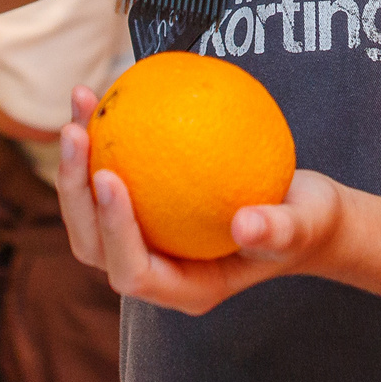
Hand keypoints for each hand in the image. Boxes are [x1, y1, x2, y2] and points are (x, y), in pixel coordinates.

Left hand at [55, 86, 345, 314]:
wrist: (302, 211)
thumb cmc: (305, 223)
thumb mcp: (304, 225)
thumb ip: (278, 229)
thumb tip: (245, 224)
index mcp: (186, 288)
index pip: (134, 273)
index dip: (114, 233)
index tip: (111, 177)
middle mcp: (156, 270)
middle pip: (94, 245)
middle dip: (75, 193)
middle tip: (78, 133)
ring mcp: (145, 240)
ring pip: (91, 210)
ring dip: (75, 159)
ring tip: (81, 101)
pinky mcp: (144, 210)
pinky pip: (110, 175)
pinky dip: (101, 136)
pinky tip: (102, 93)